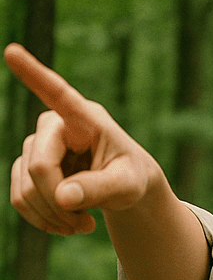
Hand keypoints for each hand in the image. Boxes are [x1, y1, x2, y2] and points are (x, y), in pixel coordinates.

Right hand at [5, 43, 163, 234]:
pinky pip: (20, 198)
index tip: (13, 52)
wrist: (124, 186)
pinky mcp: (26, 166)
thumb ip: (101, 189)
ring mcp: (35, 144)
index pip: (59, 95)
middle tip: (88, 227)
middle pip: (39, 167)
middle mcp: (53, 125)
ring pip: (26, 188)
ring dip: (54, 217)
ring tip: (83, 226)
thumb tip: (63, 199)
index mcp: (85, 119)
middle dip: (61, 204)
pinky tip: (66, 225)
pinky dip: (42, 220)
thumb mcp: (129, 186)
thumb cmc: (132, 177)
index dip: (35, 75)